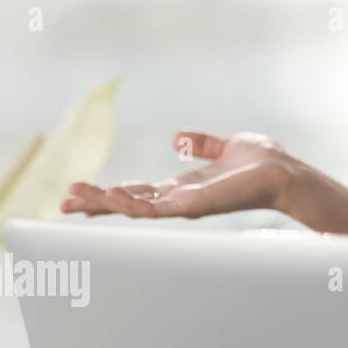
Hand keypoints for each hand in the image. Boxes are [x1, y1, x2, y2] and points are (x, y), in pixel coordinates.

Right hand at [61, 130, 294, 219]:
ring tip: (75, 197)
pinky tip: (113, 194)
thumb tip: (177, 138)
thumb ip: (201, 144)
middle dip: (96, 204)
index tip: (78, 192)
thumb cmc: (262, 163)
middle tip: (63, 203)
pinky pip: (157, 207)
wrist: (285, 172)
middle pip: (129, 204)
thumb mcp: (225, 146)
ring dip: (105, 204)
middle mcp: (180, 199)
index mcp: (183, 187)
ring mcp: (186, 205)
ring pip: (135, 209)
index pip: (138, 192)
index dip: (109, 193)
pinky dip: (133, 203)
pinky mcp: (195, 206)